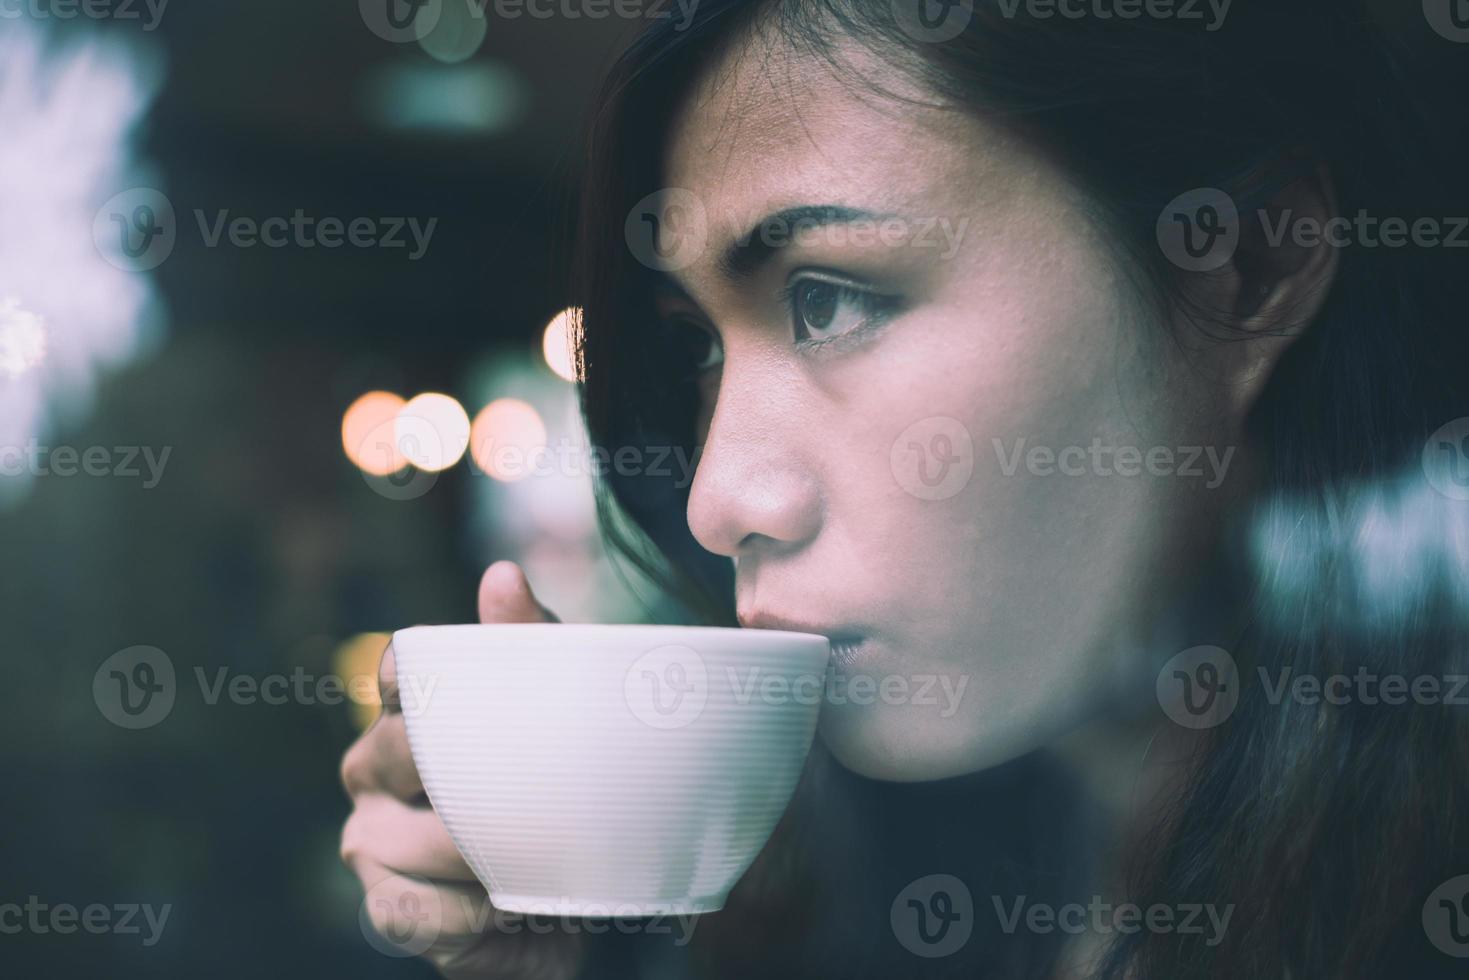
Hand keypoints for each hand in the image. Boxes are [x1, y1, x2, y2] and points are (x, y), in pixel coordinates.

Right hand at [341, 561, 583, 979]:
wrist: (581, 901)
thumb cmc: (567, 790)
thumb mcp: (567, 711)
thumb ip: (537, 646)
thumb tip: (502, 575)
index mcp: (410, 710)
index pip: (403, 673)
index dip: (432, 674)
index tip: (479, 688)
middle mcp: (374, 767)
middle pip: (408, 754)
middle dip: (484, 780)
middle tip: (549, 793)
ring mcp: (369, 840)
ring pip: (420, 838)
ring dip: (494, 855)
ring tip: (545, 858)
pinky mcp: (388, 906)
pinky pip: (419, 910)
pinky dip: (477, 914)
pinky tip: (511, 905)